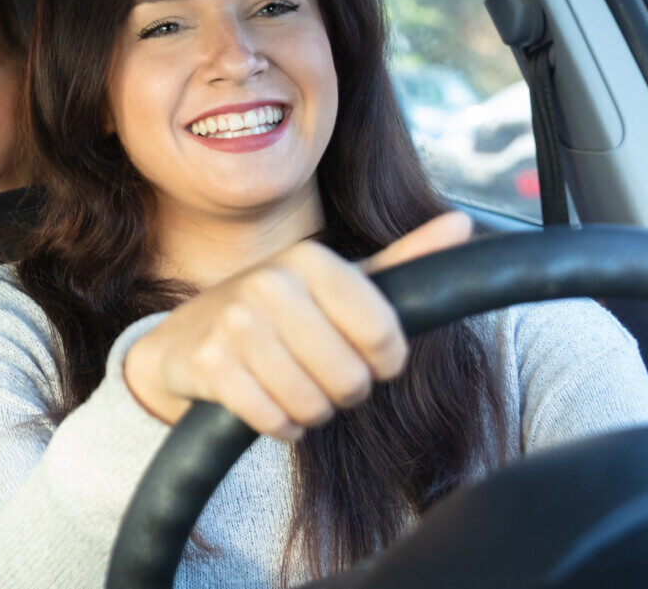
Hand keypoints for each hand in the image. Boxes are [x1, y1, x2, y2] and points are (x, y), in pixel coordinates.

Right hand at [123, 212, 473, 440]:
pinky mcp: (210, 364)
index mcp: (311, 259)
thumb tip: (462, 222)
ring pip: (312, 404)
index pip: (385, 336)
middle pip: (351, 379)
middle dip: (344, 391)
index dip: (385, 362)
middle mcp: (269, 283)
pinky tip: (267, 405)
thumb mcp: (337, 282)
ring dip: (311, 412)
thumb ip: (401, 260)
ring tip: (294, 388)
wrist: (186, 337)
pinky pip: (272, 420)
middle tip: (322, 375)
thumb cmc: (276, 312)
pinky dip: (279, 426)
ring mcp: (235, 323)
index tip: (368, 358)